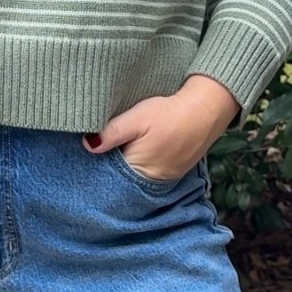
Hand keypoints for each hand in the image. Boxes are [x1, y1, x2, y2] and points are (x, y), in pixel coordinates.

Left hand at [82, 75, 238, 178]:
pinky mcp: (172, 170)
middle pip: (120, 178)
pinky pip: (149, 171)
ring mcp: (163, 178)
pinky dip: (140, 162)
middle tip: (99, 145)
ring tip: (118, 146)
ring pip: (134, 175)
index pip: (107, 176)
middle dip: (109, 165)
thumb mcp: (136, 118)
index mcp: (137, 170)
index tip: (85, 151)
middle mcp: (150, 181)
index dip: (96, 163)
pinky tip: (137, 147)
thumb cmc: (170, 113)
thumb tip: (87, 144)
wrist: (206, 110)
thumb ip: (112, 133)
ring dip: (124, 163)